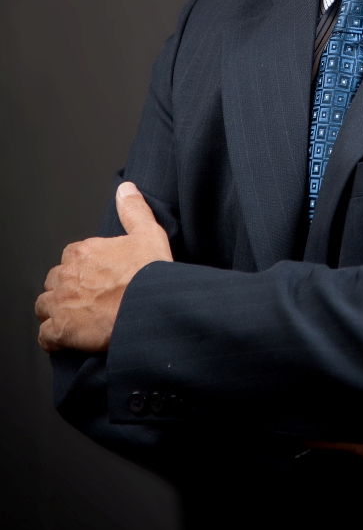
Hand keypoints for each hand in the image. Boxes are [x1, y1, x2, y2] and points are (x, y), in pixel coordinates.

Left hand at [35, 182, 171, 352]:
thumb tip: (125, 189)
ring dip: (54, 311)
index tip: (94, 276)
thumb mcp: (149, 233)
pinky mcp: (62, 330)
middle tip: (84, 297)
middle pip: (54, 280)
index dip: (81, 267)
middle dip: (64, 288)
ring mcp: (62, 303)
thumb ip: (134, 210)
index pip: (70, 256)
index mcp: (85, 252)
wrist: (151, 308)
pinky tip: (65, 340)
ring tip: (72, 317)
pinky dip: (52, 338)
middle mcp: (68, 276)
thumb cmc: (151, 274)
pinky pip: (45, 336)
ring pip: (44, 306)